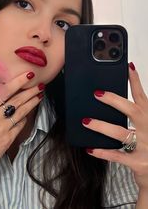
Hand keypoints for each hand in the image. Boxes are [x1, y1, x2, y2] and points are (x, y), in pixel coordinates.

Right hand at [0, 71, 42, 172]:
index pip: (4, 90)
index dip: (18, 82)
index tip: (28, 75)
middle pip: (16, 100)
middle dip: (30, 91)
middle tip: (40, 84)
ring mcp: (1, 128)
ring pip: (21, 111)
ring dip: (32, 102)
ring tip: (39, 95)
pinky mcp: (8, 139)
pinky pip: (20, 124)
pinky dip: (24, 117)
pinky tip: (28, 112)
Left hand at [82, 62, 147, 190]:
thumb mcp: (146, 124)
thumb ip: (135, 112)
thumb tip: (110, 97)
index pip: (142, 96)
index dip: (135, 81)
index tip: (128, 67)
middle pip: (131, 110)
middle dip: (114, 100)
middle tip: (97, 93)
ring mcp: (144, 146)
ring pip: (120, 133)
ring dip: (101, 126)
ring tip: (86, 120)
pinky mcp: (138, 162)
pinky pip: (117, 155)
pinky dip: (102, 152)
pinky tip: (90, 148)